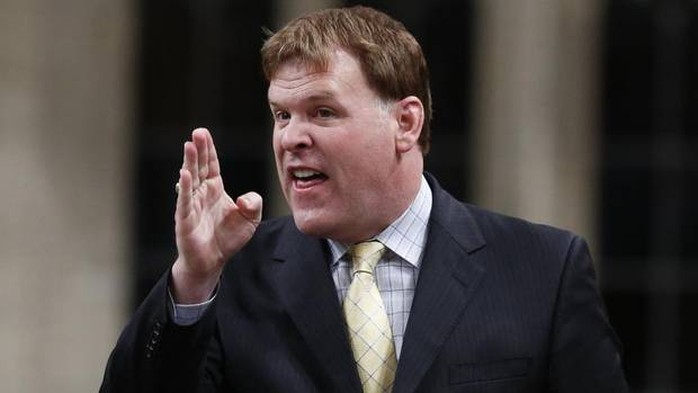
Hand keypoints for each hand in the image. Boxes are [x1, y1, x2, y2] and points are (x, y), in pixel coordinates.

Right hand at [171, 128, 261, 302]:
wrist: (213, 260)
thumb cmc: (228, 237)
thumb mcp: (251, 218)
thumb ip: (254, 203)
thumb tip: (244, 198)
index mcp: (214, 188)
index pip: (210, 164)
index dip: (208, 149)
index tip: (204, 133)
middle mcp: (201, 192)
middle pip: (199, 166)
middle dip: (198, 149)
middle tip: (197, 132)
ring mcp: (191, 204)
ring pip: (190, 179)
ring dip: (189, 162)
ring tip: (189, 145)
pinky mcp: (185, 219)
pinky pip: (184, 200)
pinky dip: (184, 187)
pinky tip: (184, 174)